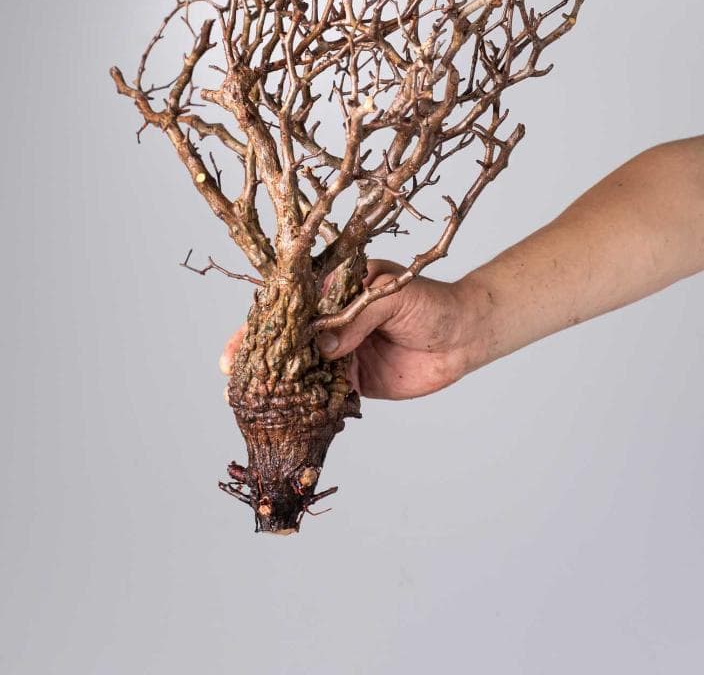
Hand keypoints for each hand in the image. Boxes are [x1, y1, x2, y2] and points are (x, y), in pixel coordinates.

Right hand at [219, 260, 486, 400]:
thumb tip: (323, 345)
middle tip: (231, 378)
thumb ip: (356, 317)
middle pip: (288, 340)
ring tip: (249, 403)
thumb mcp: (392, 295)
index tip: (239, 342)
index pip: (291, 305)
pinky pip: (324, 396)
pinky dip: (305, 408)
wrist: (466, 334)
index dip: (263, 322)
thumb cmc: (431, 300)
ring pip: (301, 371)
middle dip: (259, 358)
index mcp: (335, 289)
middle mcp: (332, 321)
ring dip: (276, 387)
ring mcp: (341, 352)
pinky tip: (285, 419)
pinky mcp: (354, 382)